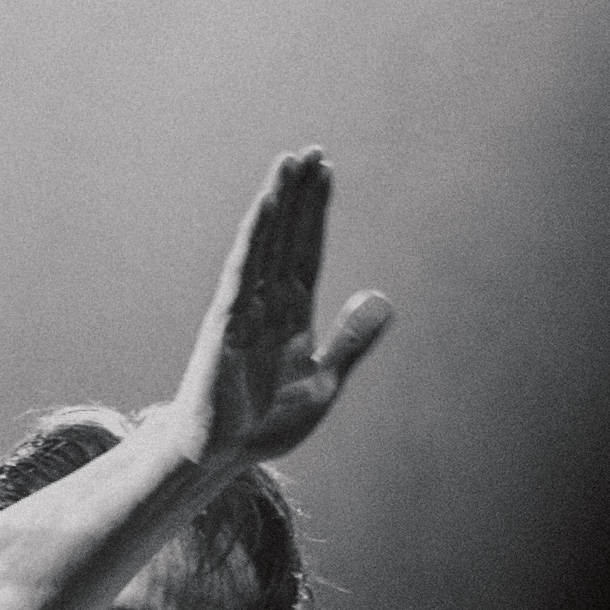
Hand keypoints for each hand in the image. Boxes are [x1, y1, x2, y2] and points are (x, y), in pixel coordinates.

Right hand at [171, 149, 391, 468]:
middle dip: (300, 194)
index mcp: (292, 314)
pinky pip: (242, 270)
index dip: (317, 211)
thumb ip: (352, 340)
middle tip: (313, 150)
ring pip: (264, 243)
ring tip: (289, 161)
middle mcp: (267, 302)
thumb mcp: (326, 381)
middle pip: (286, 236)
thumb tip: (384, 299)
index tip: (327, 171)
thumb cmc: (264, 424)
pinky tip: (265, 205)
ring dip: (277, 201)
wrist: (224, 459)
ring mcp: (244, 309)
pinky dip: (255, 236)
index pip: (307, 249)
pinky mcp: (225, 323)